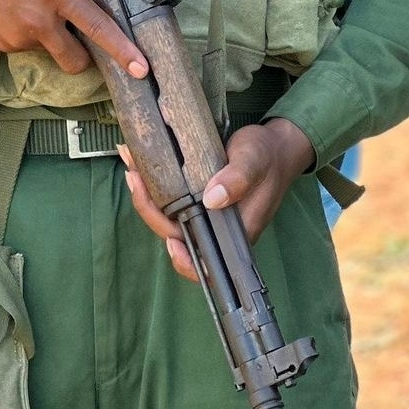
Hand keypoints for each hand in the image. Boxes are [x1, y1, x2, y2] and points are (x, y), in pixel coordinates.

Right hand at [0, 0, 148, 78]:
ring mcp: (20, 38)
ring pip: (49, 50)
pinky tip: (14, 10)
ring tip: (32, 6)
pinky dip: (27, 34)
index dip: (123, 51)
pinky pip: (25, 47)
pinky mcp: (2, 46)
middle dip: (81, 54)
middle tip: (72, 28)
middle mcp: (41, 22)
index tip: (142, 69)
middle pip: (76, 60)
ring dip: (50, 38)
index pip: (98, 28)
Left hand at [119, 118, 315, 281]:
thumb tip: (212, 200)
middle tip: (135, 178)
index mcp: (235, 232)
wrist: (275, 146)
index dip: (184, 260)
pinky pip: (172, 200)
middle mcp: (217, 229)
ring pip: (170, 218)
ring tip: (132, 168)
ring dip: (147, 197)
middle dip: (151, 211)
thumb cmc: (268, 155)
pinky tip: (139, 164)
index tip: (169, 242)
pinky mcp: (197, 199)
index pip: (206, 262)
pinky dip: (154, 186)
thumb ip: (238, 178)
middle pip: (177, 236)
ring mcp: (206, 215)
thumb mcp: (255, 160)